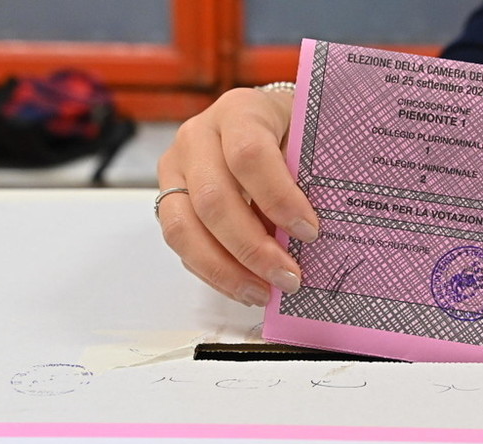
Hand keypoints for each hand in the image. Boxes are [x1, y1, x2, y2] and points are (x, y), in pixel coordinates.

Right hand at [156, 87, 318, 306]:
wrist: (261, 126)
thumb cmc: (290, 134)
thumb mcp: (308, 140)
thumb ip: (311, 176)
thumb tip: (313, 237)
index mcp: (239, 111)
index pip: (249, 155)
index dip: (279, 198)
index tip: (310, 232)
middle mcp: (197, 136)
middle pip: (214, 199)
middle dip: (252, 248)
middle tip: (289, 277)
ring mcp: (176, 169)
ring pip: (184, 228)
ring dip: (226, 269)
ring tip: (263, 293)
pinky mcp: (168, 200)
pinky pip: (182, 245)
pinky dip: (214, 273)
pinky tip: (246, 287)